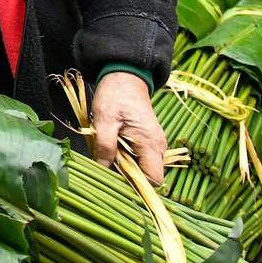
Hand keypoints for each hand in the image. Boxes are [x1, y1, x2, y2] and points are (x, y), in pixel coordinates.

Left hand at [92, 71, 167, 185]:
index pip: (154, 179)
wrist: (125, 77)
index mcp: (151, 144)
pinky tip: (111, 147)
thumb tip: (103, 168)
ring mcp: (154, 144)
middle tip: (106, 164)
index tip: (116, 180)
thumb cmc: (115, 96)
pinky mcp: (147, 140)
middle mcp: (158, 147)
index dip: (136, 185)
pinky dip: (125, 157)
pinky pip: (139, 157)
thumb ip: (105, 145)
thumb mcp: (104, 119)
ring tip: (107, 153)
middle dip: (127, 176)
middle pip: (148, 175)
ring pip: (142, 167)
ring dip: (124, 165)